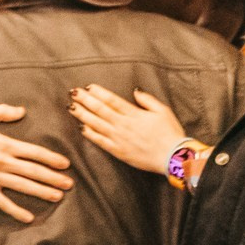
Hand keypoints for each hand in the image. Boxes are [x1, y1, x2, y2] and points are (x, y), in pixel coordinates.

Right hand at [0, 104, 75, 224]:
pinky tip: (29, 218)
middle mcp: (2, 162)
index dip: (51, 158)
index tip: (65, 164)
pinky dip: (16, 211)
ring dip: (42, 192)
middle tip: (69, 184)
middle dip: (53, 178)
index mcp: (4, 144)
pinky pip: (3, 203)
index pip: (34, 152)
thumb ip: (3, 112)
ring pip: (23, 187)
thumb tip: (22, 111)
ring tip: (57, 196)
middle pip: (33, 171)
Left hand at [70, 85, 189, 175]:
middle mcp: (124, 125)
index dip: (98, 92)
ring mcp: (119, 139)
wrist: (172, 157)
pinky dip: (90, 134)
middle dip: (85, 100)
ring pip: (97, 124)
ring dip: (83, 114)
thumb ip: (147, 100)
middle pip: (100, 110)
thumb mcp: (163, 111)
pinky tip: (81, 127)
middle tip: (73, 92)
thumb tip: (135, 91)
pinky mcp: (118, 151)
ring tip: (71, 107)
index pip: (112, 100)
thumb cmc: (170, 133)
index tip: (88, 87)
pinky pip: (100, 141)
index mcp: (134, 114)